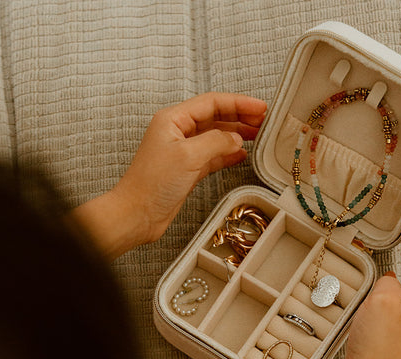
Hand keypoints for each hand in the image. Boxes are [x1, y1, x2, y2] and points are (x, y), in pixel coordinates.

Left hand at [115, 92, 266, 244]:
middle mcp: (178, 132)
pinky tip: (241, 155)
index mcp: (173, 119)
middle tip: (263, 120)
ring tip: (257, 135)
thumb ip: (216, 142)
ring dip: (236, 135)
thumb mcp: (188, 156)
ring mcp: (183, 151)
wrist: (137, 214)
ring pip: (215, 136)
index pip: (211, 103)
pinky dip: (227, 154)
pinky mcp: (187, 170)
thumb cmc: (151, 184)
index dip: (238, 103)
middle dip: (240, 117)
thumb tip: (236, 139)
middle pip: (215, 117)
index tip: (260, 107)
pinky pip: (212, 156)